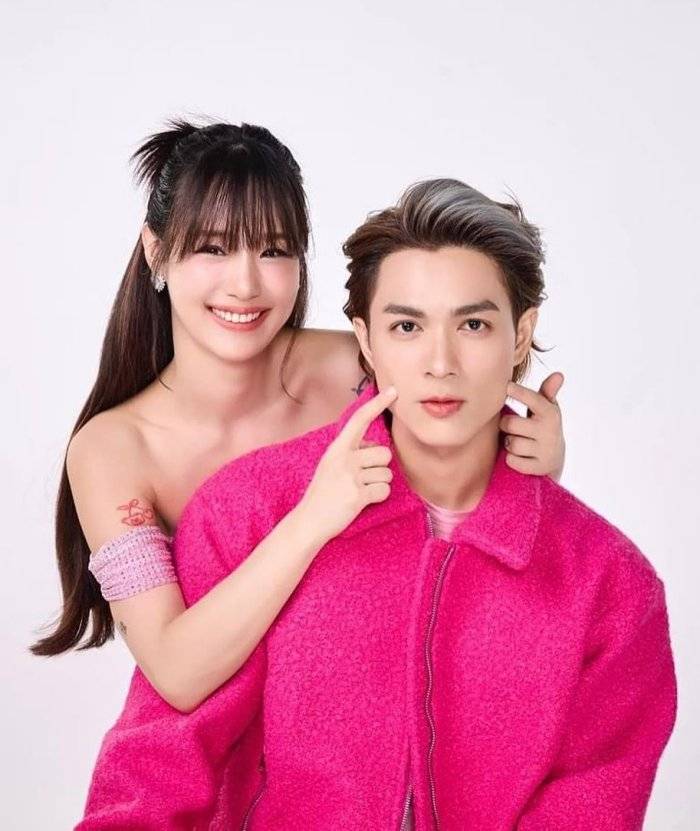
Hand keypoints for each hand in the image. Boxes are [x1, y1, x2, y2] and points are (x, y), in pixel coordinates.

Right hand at [296, 385, 397, 544]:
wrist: (309, 521)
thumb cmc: (323, 493)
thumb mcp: (331, 465)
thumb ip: (351, 453)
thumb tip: (376, 447)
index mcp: (337, 448)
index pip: (360, 419)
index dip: (377, 404)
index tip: (393, 390)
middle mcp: (344, 459)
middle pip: (384, 453)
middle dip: (380, 467)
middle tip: (361, 479)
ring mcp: (350, 477)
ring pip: (387, 473)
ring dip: (379, 484)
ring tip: (359, 491)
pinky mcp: (357, 496)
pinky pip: (385, 491)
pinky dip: (378, 498)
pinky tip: (362, 502)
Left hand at [500, 373, 565, 479]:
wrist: (554, 459)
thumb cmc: (543, 426)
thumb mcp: (547, 409)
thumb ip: (547, 392)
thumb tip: (558, 374)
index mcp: (550, 413)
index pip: (533, 399)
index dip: (518, 392)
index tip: (507, 385)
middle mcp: (550, 431)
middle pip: (510, 424)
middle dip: (506, 425)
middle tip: (511, 426)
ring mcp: (545, 451)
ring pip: (511, 444)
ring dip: (509, 443)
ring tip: (517, 441)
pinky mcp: (539, 468)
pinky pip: (512, 461)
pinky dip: (511, 459)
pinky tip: (519, 456)